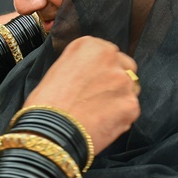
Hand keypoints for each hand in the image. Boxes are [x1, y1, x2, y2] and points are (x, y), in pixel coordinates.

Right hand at [25, 35, 140, 153]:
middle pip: (125, 67)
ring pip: (130, 89)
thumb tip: (90, 75)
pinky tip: (101, 123)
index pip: (108, 53)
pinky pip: (130, 110)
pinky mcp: (131, 105)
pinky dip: (120, 118)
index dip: (100, 69)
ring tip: (97, 113)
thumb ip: (80, 66)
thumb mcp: (58, 70)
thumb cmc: (46, 103)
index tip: (93, 80)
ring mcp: (124, 82)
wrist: (50, 130)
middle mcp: (110, 58)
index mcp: (90, 46)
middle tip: (98, 96)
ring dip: (118, 98)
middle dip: (115, 80)